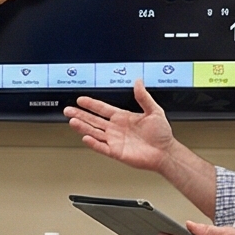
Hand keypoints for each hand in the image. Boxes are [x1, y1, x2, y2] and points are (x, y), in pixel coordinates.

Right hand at [64, 79, 179, 171]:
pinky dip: (93, 143)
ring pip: (94, 132)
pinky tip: (85, 137)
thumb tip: (138, 82)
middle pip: (94, 120)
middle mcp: (116, 129)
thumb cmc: (162, 134)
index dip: (92, 104)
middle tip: (68, 110)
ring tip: (72, 121)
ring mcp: (115, 140)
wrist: (165, 152)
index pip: (103, 109)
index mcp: (123, 118)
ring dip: (83, 127)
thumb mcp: (155, 111)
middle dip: (80, 115)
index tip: (81, 100)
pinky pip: (101, 147)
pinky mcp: (116, 152)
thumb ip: (144, 97)